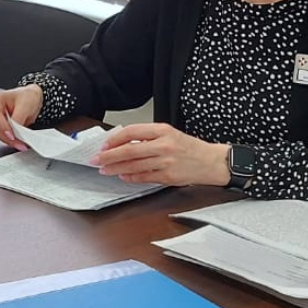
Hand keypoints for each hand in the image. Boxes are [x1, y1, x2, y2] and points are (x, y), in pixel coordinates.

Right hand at [0, 84, 43, 149]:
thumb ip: (18, 118)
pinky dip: (10, 140)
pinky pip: (1, 136)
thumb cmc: (27, 96)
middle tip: (18, 143)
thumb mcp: (25, 105)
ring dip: (8, 141)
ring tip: (20, 144)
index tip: (12, 135)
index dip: (3, 127)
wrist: (32, 98)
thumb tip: (14, 131)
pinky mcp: (0, 127)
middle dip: (6, 137)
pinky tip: (18, 142)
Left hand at [92, 123, 229, 186]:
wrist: (212, 162)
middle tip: (96, 159)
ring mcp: (166, 162)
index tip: (103, 145)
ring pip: (134, 165)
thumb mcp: (169, 134)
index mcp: (162, 130)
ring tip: (104, 169)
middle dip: (108, 156)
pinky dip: (130, 177)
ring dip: (116, 168)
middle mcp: (164, 145)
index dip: (114, 140)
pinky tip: (122, 176)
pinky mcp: (168, 176)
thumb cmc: (189, 148)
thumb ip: (147, 137)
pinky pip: (144, 177)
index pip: (131, 132)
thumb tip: (121, 143)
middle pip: (129, 150)